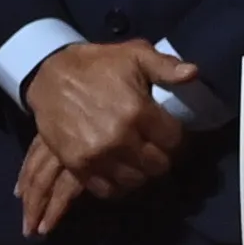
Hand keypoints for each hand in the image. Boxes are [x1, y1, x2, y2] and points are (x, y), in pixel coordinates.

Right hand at [20, 40, 191, 235]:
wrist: (50, 76)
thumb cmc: (97, 65)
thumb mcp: (134, 54)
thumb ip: (165, 66)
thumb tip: (192, 73)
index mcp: (137, 111)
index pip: (174, 141)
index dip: (176, 138)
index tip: (170, 134)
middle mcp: (119, 137)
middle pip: (158, 166)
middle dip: (161, 157)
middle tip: (155, 149)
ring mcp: (97, 155)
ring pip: (135, 181)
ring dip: (141, 173)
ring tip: (139, 161)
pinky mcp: (78, 165)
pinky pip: (107, 190)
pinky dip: (117, 185)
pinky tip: (120, 172)